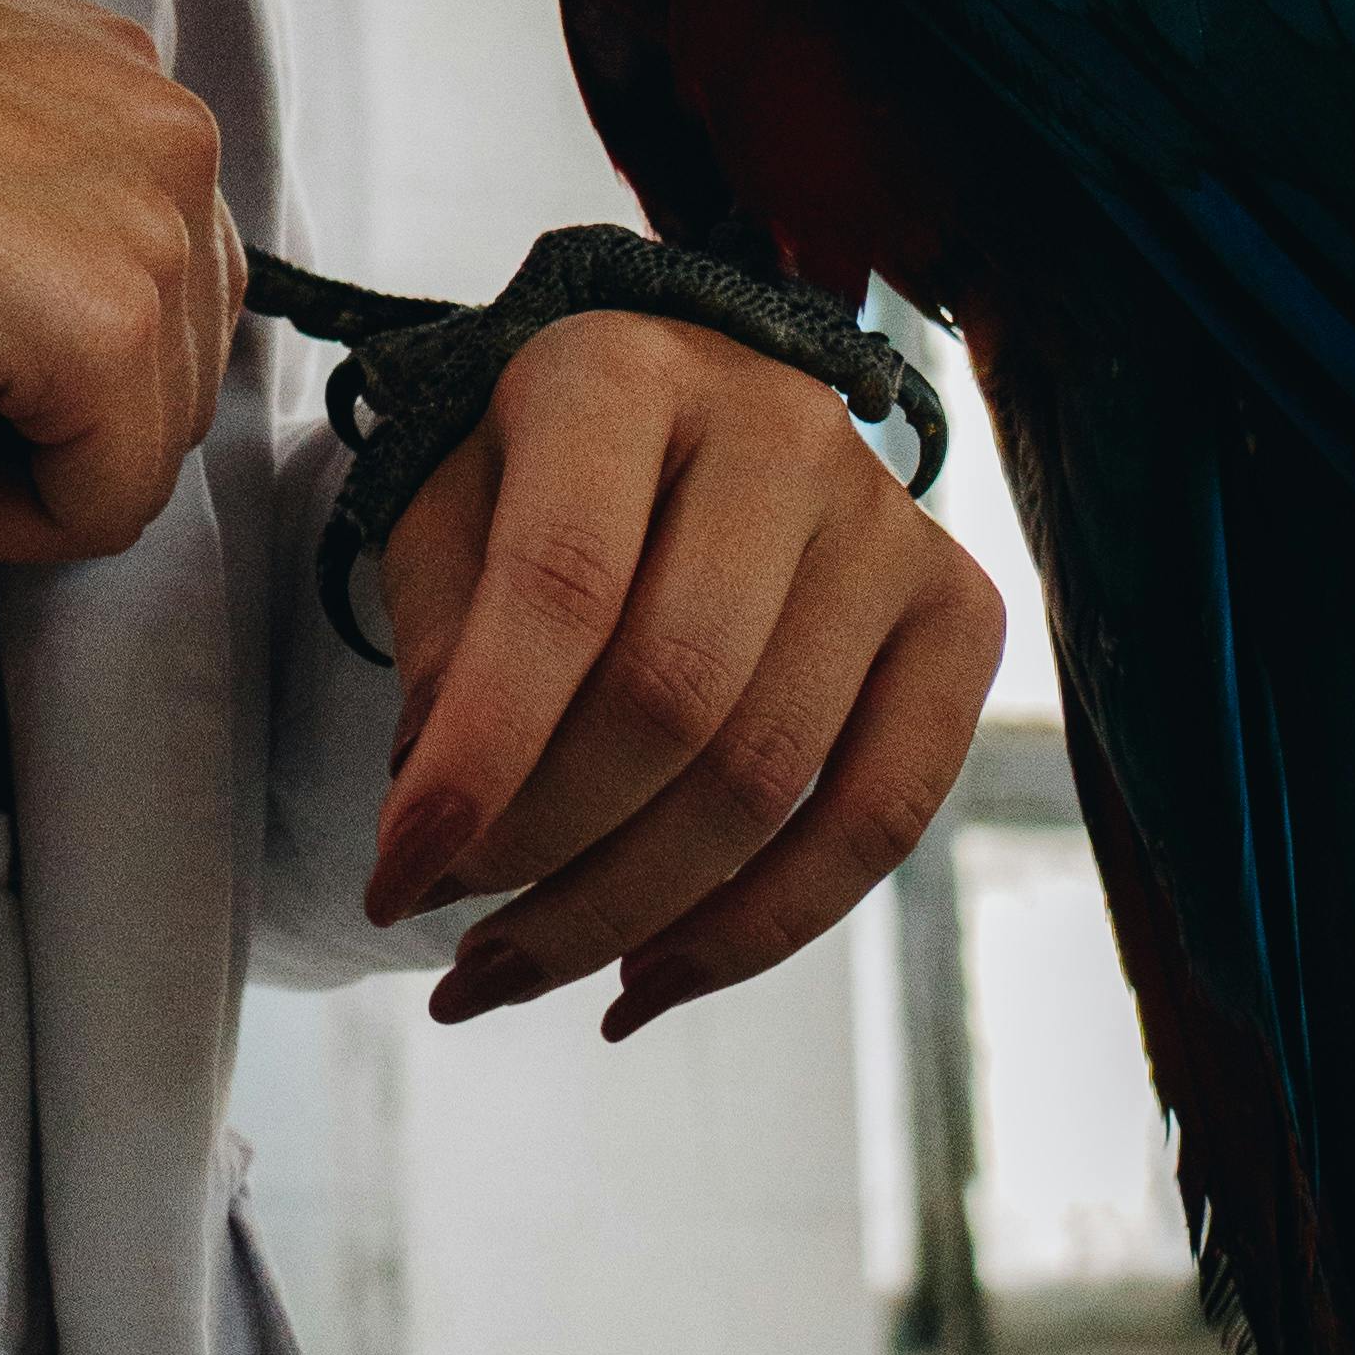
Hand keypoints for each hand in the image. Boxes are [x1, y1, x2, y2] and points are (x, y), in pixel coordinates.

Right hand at [0, 0, 234, 564]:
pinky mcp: (110, 327)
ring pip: (146, 439)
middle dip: (54, 411)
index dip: (48, 342)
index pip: (157, 259)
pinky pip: (100, 503)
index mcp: (121, 70)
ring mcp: (156, 227)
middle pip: (177, 355)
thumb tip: (9, 285)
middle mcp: (172, 132)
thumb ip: (2, 159)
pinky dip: (0, 517)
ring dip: (24, 461)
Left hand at [361, 309, 1003, 1032]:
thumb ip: (436, 635)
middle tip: (444, 943)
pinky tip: (648, 979)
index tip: (395, 876)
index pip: (561, 587)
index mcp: (624, 374)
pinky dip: (758, 929)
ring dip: (627, 916)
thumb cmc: (544, 470)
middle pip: (673, 700)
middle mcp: (779, 431)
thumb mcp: (448, 503)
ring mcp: (887, 524)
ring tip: (512, 974)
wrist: (690, 400)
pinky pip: (881, 818)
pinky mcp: (959, 613)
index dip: (481, 753)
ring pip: (768, 781)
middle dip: (546, 855)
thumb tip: (440, 813)